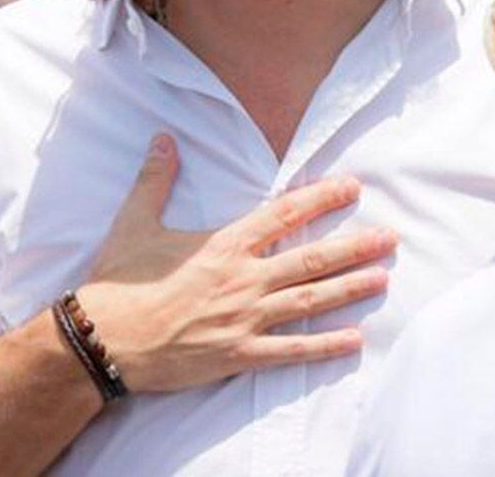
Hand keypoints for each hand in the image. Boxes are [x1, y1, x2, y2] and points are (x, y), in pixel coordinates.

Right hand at [76, 134, 396, 394]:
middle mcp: (243, 280)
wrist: (103, 341)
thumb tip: (163, 139)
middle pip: (311, 259)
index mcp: (222, 245)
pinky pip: (291, 351)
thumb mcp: (133, 222)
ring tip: (384, 279)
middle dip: (355, 246)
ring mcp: (245, 319)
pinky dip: (324, 346)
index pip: (283, 215)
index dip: (321, 199)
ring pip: (310, 301)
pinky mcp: (239, 355)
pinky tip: (354, 341)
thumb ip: (155, 180)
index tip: (351, 188)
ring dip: (350, 289)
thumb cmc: (119, 283)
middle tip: (391, 237)